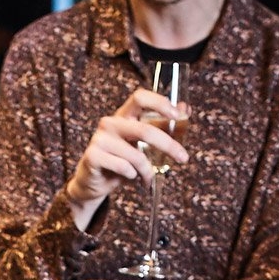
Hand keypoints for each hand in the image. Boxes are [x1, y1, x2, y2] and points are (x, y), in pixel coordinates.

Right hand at [60, 87, 190, 222]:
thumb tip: (185, 108)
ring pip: (136, 155)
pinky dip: (132, 176)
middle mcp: (110, 123)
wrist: (93, 182)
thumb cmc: (120, 161)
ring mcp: (100, 139)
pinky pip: (124, 167)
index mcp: (123, 115)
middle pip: (145, 130)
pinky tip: (129, 177)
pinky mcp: (93, 156)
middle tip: (183, 158)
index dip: (159, 103)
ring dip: (147, 170)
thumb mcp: (141, 143)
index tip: (177, 116)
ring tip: (147, 177)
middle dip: (168, 145)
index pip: (140, 97)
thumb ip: (161, 126)